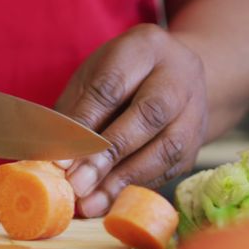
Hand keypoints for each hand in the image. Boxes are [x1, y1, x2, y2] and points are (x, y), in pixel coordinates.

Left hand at [55, 24, 207, 216]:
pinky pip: (171, 168)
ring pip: (167, 147)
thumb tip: (49, 157)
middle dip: (109, 152)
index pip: (112, 85)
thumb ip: (75, 111)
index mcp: (146, 46)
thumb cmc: (124, 76)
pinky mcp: (198, 142)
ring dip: (126, 178)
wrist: (180, 77)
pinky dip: (138, 186)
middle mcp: (180, 74)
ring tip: (92, 203)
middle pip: (149, 114)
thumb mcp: (94, 76)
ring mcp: (196, 109)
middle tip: (77, 183)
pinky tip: (111, 202)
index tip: (59, 157)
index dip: (84, 123)